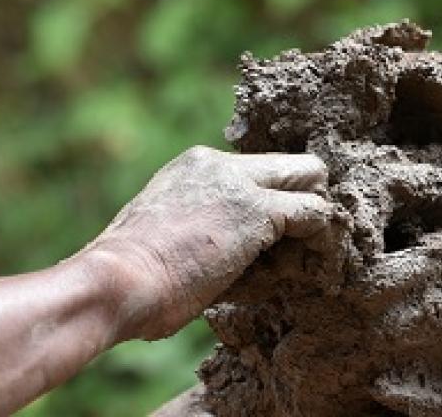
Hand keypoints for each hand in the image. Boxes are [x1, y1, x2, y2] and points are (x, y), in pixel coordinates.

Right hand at [79, 145, 332, 341]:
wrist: (119, 279)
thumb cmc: (131, 275)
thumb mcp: (167, 234)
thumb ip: (202, 227)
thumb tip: (231, 255)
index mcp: (192, 167)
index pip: (254, 172)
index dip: (271, 205)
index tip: (271, 245)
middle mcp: (217, 163)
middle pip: (291, 166)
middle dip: (304, 203)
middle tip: (302, 248)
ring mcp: (240, 184)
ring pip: (312, 182)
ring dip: (313, 226)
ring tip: (299, 268)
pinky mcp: (261, 211)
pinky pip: (318, 215)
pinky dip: (323, 244)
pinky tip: (311, 272)